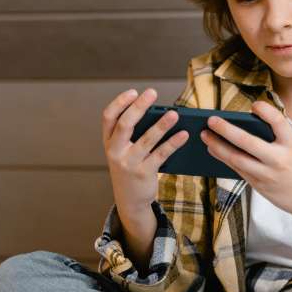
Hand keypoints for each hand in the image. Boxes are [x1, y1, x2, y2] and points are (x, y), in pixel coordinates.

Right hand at [101, 88, 187, 213]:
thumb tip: (158, 112)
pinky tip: (183, 134)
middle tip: (152, 92)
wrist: (129, 200)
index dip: (120, 102)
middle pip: (125, 124)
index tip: (133, 92)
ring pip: (146, 140)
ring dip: (162, 125)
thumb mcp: (123, 151)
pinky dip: (173, 143)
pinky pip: (161, 154)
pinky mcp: (144, 173)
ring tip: (174, 114)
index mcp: (109, 142)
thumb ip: (131, 134)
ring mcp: (129, 163)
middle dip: (139, 106)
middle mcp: (115, 151)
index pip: (108, 117)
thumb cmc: (129, 167)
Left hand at [200, 100, 291, 223]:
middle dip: (226, 129)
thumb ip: (284, 134)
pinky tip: (214, 149)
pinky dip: (224, 158)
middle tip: (211, 120)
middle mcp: (278, 159)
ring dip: (217, 146)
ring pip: (236, 158)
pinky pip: (237, 169)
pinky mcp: (259, 185)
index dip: (266, 111)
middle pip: (247, 142)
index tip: (254, 105)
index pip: (278, 122)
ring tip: (205, 135)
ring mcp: (267, 174)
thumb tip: (256, 124)